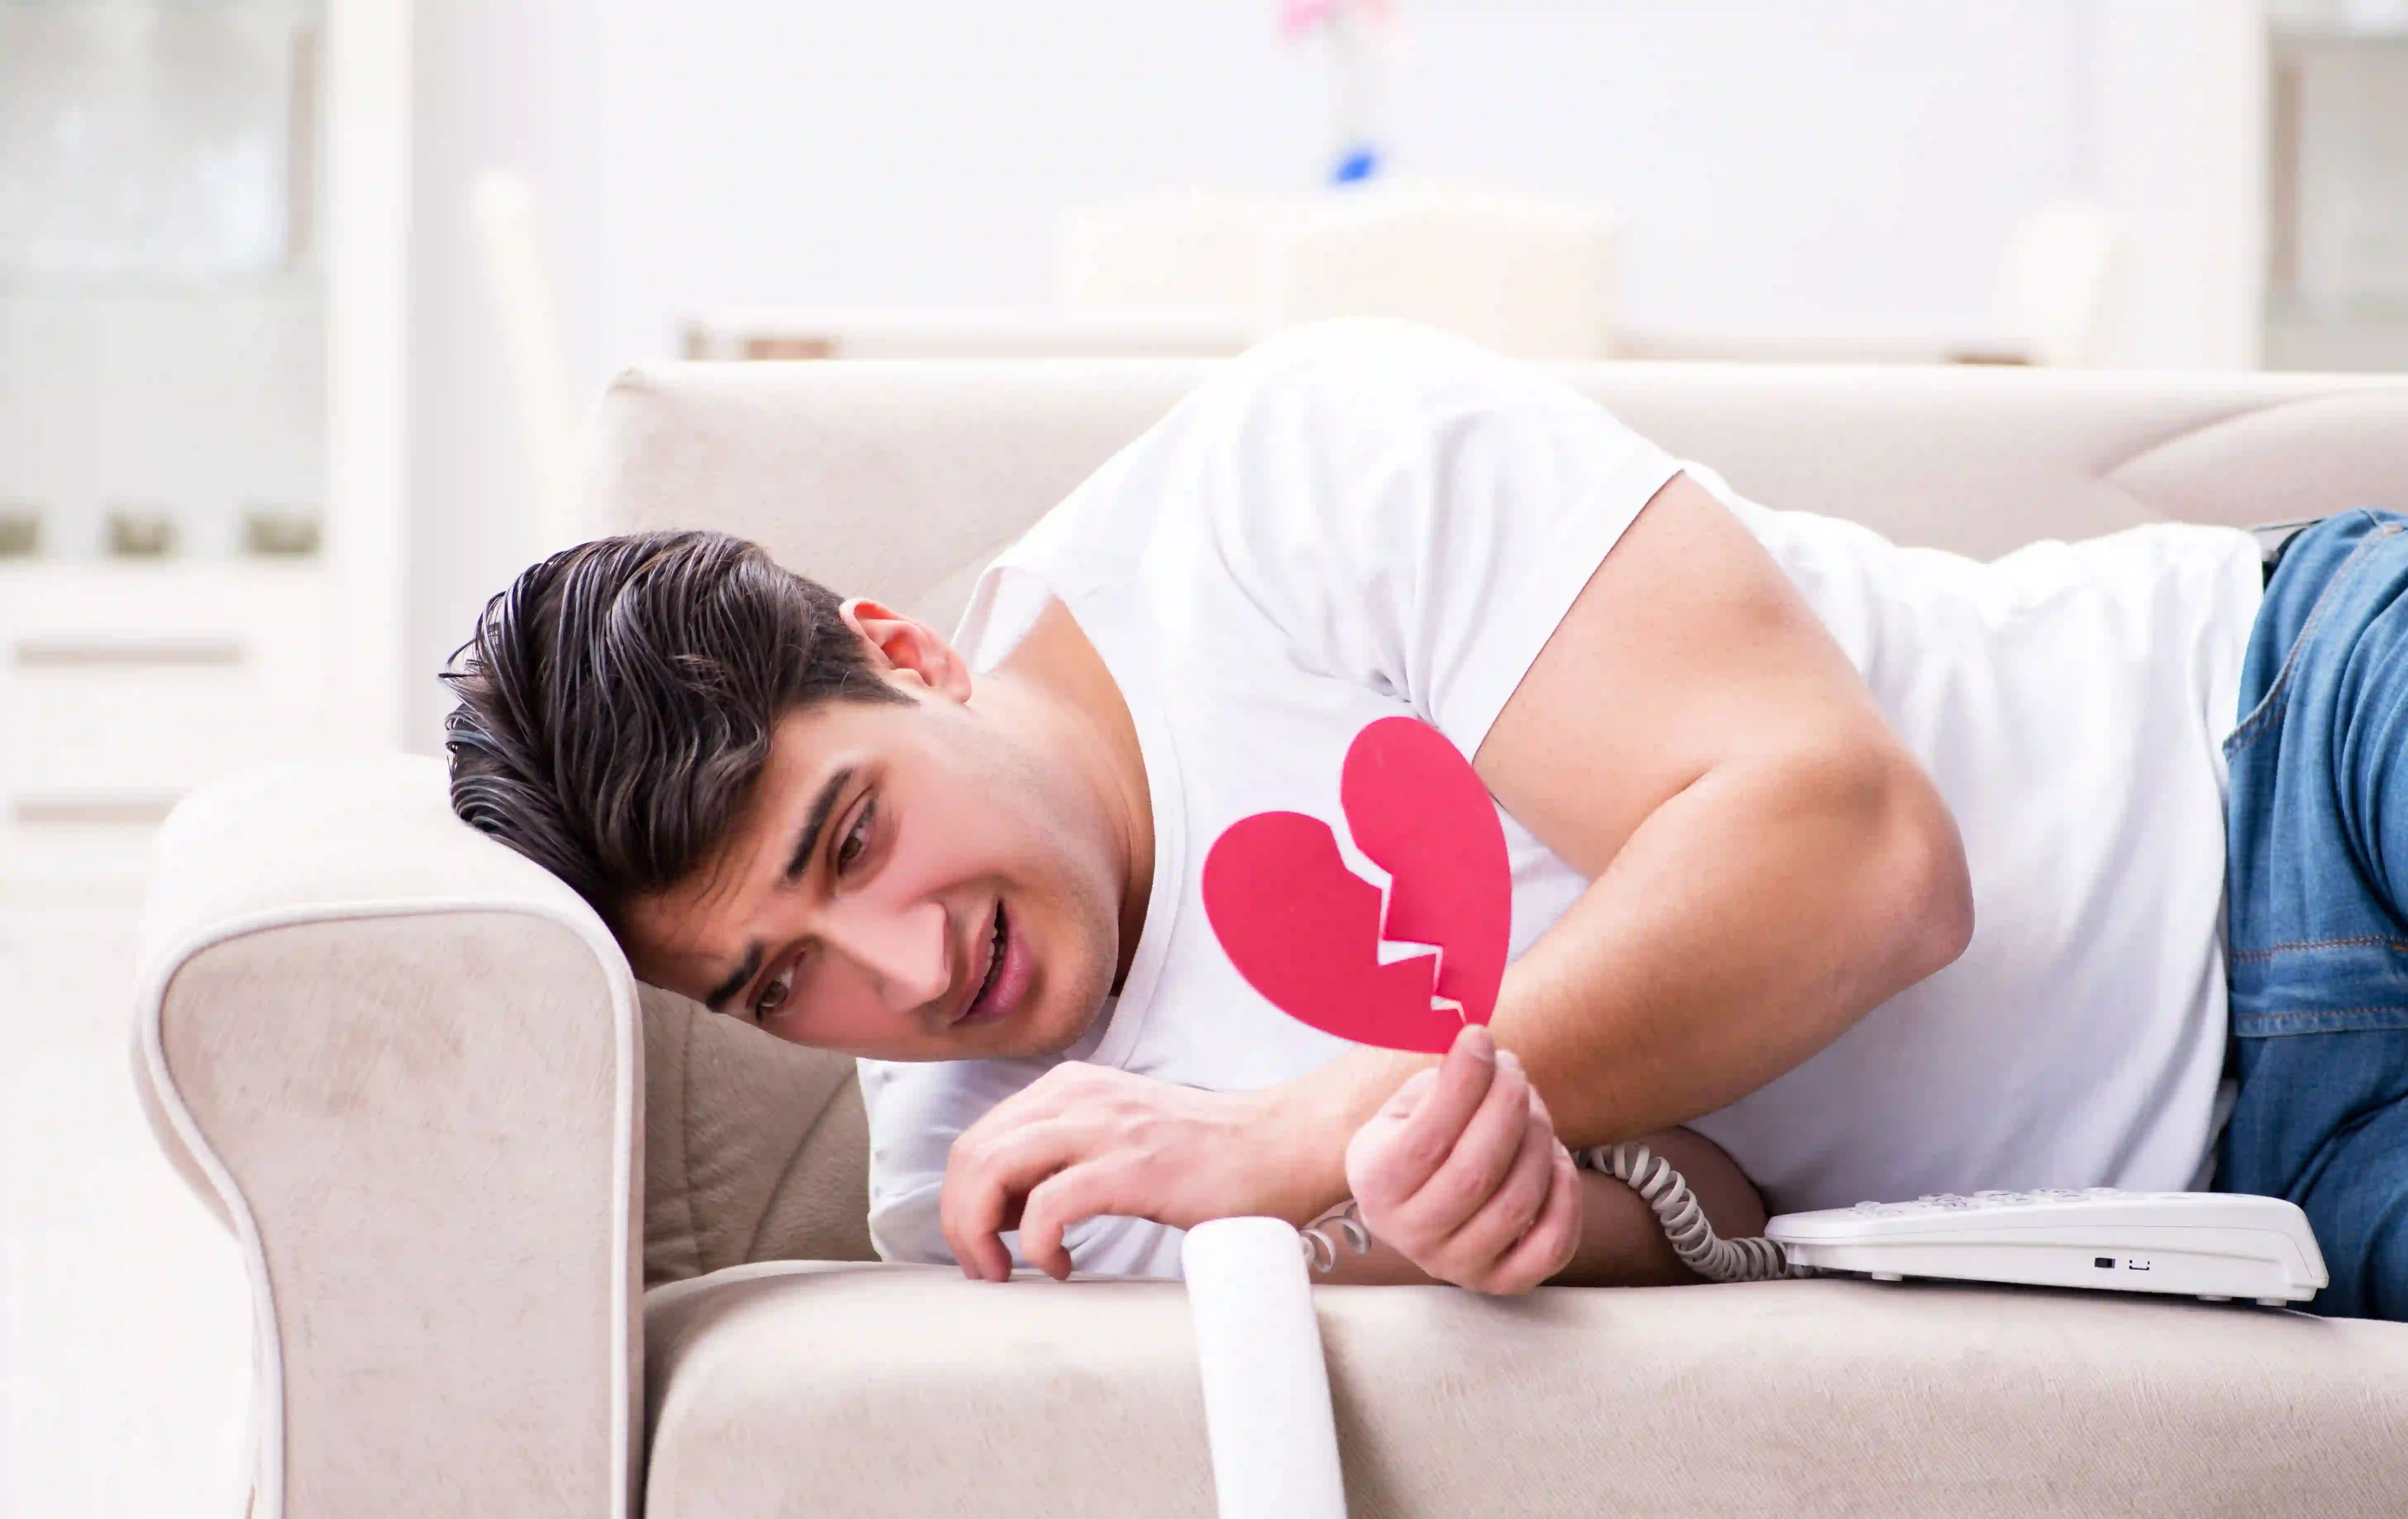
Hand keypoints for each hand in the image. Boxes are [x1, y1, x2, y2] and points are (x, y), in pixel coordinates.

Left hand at [939, 1061, 1301, 1282]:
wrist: (1282, 1146)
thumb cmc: (1206, 1155)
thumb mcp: (1117, 1135)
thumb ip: (1062, 1155)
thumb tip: (1005, 1208)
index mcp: (1069, 1088)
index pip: (978, 1138)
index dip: (962, 1198)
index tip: (984, 1242)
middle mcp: (1078, 1097)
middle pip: (972, 1154)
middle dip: (959, 1220)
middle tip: (984, 1267)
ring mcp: (1104, 1128)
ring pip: (993, 1170)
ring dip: (980, 1232)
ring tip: (1006, 1270)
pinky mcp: (1132, 1167)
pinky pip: (1049, 1206)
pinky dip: (1039, 1244)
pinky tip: (1063, 1265)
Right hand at [1342, 1023, 1581, 1293]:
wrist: (1422, 1199)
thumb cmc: (1419, 1138)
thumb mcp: (1409, 1107)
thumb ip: (1441, 1083)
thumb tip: (1482, 1050)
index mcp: (1376, 1186)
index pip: (1428, 1136)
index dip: (1462, 1083)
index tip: (1481, 1037)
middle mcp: (1411, 1236)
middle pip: (1476, 1171)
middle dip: (1507, 1106)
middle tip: (1514, 1071)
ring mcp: (1458, 1266)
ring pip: (1517, 1203)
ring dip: (1537, 1142)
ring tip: (1532, 1109)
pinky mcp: (1502, 1281)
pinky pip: (1551, 1244)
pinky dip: (1565, 1193)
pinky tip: (1552, 1158)